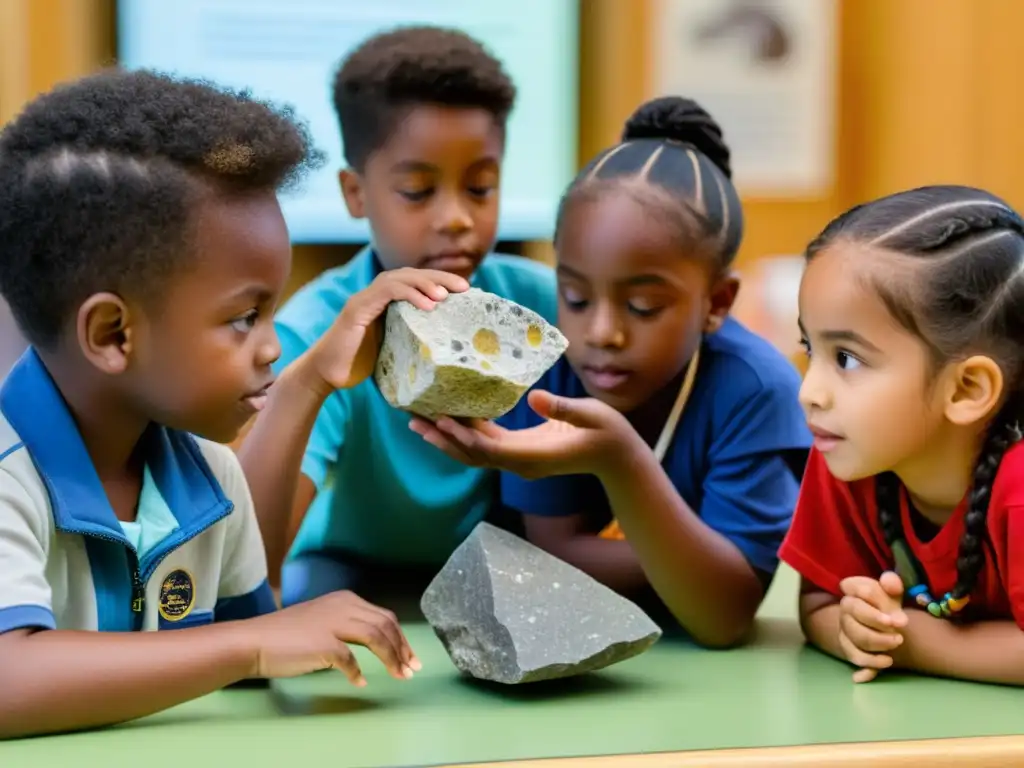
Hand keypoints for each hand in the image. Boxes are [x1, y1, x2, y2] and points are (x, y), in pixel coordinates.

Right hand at [244, 590, 421, 685]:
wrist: (255, 641)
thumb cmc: (286, 635)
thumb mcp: (323, 619)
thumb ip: (347, 625)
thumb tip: (374, 644)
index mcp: (345, 599)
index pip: (384, 616)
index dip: (400, 638)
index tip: (409, 657)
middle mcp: (343, 606)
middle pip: (385, 624)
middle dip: (402, 648)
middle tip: (411, 668)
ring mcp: (333, 623)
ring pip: (375, 637)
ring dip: (391, 659)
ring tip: (399, 676)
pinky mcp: (324, 643)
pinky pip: (351, 660)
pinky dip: (358, 673)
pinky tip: (360, 682)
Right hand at [303, 268, 468, 393]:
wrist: (324, 375)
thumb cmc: (358, 368)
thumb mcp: (393, 351)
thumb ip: (411, 343)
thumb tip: (445, 353)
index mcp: (384, 303)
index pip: (415, 283)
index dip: (439, 282)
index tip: (464, 291)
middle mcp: (374, 295)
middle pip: (411, 274)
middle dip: (439, 277)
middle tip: (465, 287)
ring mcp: (364, 299)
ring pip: (400, 278)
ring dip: (426, 283)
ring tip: (446, 294)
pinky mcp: (357, 308)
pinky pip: (387, 291)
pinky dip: (410, 294)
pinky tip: (428, 304)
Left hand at [409, 389, 635, 478]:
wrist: (618, 458)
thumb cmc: (608, 434)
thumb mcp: (591, 416)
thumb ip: (564, 408)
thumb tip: (536, 398)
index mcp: (533, 456)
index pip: (490, 449)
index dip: (464, 436)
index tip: (441, 420)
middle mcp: (520, 463)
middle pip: (472, 454)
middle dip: (443, 438)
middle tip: (413, 420)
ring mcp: (519, 461)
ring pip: (475, 454)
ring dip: (447, 439)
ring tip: (419, 422)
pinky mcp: (521, 453)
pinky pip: (486, 447)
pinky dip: (465, 435)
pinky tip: (450, 419)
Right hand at [838, 571, 906, 682]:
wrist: (883, 623)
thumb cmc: (886, 604)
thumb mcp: (892, 591)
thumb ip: (893, 583)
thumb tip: (890, 584)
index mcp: (854, 589)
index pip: (859, 589)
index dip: (876, 599)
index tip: (895, 614)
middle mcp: (845, 608)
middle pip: (856, 613)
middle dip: (878, 623)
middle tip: (899, 631)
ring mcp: (845, 629)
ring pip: (856, 638)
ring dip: (879, 643)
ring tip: (897, 642)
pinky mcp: (849, 648)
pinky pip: (856, 657)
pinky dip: (869, 663)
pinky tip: (885, 663)